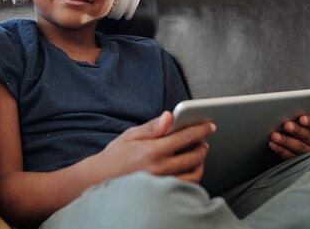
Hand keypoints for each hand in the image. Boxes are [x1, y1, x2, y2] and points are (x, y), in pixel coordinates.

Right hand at [95, 112, 215, 183]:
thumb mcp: (130, 135)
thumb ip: (152, 126)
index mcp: (152, 150)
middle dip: (203, 146)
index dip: (200, 130)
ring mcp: (162, 183)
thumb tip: (169, 116)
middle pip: (194, 156)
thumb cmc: (115, 156)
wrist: (99, 180)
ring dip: (200, 163)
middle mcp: (160, 168)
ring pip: (194, 174)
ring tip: (197, 155)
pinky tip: (189, 170)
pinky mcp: (162, 193)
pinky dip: (192, 177)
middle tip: (203, 141)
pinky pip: (186, 187)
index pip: (185, 137)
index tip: (210, 126)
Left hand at [268, 115, 309, 159]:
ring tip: (274, 135)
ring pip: (299, 147)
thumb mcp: (302, 130)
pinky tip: (272, 144)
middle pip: (308, 136)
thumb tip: (280, 112)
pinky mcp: (301, 164)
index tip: (301, 119)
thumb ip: (295, 122)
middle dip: (297, 130)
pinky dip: (280, 150)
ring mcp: (309, 155)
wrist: (304, 162)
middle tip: (286, 125)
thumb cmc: (298, 138)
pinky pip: (290, 157)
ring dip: (286, 141)